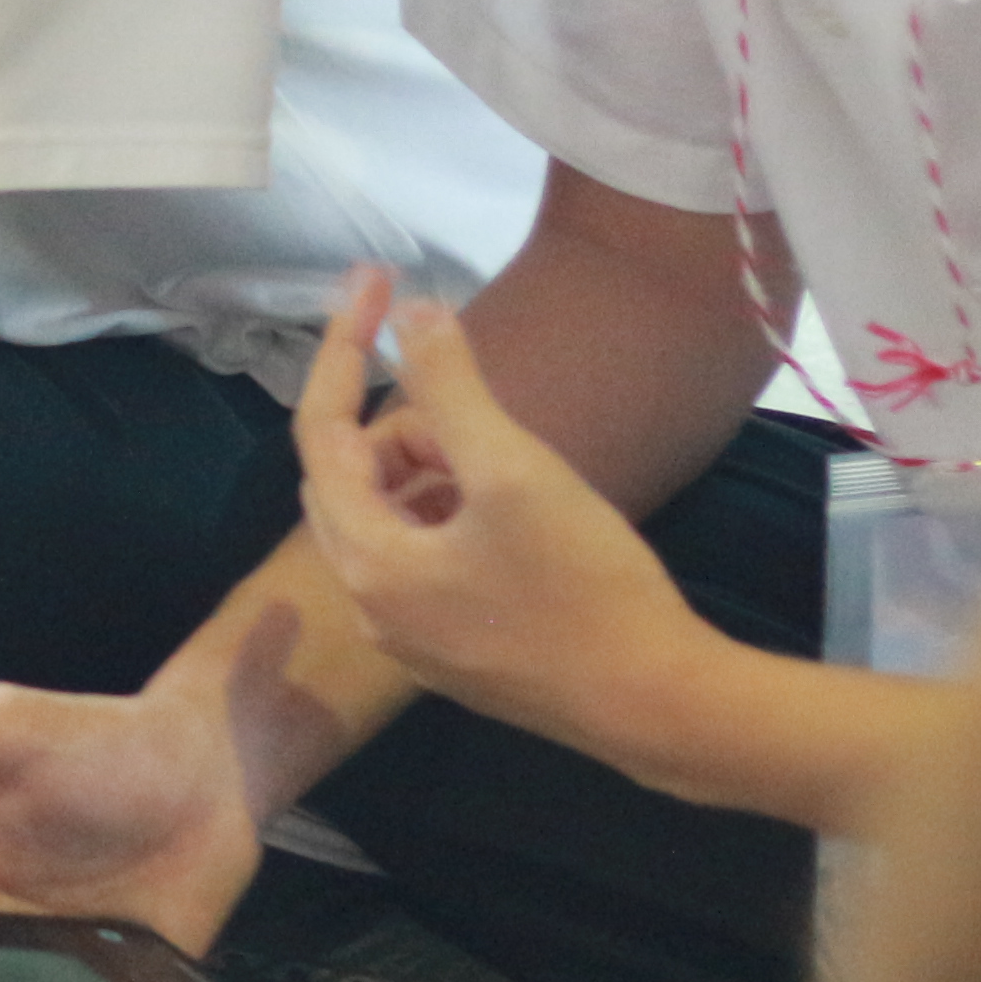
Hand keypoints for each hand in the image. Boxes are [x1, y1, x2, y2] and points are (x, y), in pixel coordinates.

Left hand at [291, 264, 719, 770]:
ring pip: (395, 516)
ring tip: (513, 468)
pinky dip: (455, 515)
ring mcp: (412, 636)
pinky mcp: (456, 651)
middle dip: (408, 424)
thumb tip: (410, 313)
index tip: (379, 276)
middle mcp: (370, 605)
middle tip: (482, 412)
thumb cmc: (583, 585)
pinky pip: (428, 557)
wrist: (659, 705)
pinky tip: (521, 514)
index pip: (322, 431)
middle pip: (354, 476)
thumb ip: (451, 386)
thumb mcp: (515, 469)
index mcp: (366, 560)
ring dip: (436, 471)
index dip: (345, 344)